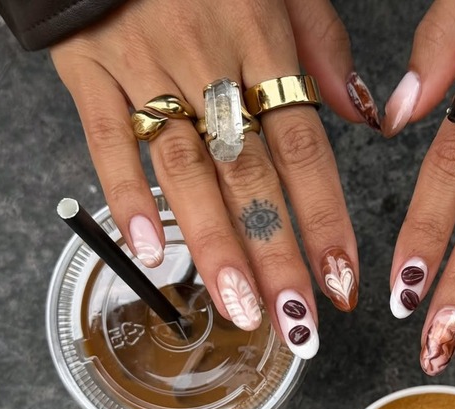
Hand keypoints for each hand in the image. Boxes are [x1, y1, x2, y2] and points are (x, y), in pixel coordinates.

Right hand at [51, 0, 373, 358]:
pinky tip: (148, 251)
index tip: (342, 280)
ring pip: (183, 169)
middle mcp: (209, 62)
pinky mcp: (91, 70)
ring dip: (214, 245)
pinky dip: (125, 195)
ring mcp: (146, 67)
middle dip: (276, 255)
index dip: (324, 219)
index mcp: (264, 40)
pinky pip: (106, 138)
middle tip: (297, 323)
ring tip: (240, 309)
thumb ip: (324, 48)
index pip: (304, 148)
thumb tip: (363, 116)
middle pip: (249, 173)